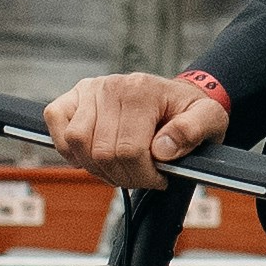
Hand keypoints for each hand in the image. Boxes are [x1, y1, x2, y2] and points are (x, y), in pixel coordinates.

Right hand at [34, 69, 219, 182]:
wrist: (176, 97)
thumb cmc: (188, 110)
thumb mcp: (209, 119)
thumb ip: (193, 131)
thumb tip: (161, 149)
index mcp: (142, 91)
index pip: (129, 150)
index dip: (144, 175)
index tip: (159, 178)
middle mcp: (111, 87)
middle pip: (103, 152)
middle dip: (124, 176)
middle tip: (142, 177)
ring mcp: (89, 90)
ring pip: (77, 143)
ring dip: (98, 168)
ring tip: (120, 169)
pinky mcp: (73, 98)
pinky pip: (56, 125)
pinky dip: (69, 149)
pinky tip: (93, 156)